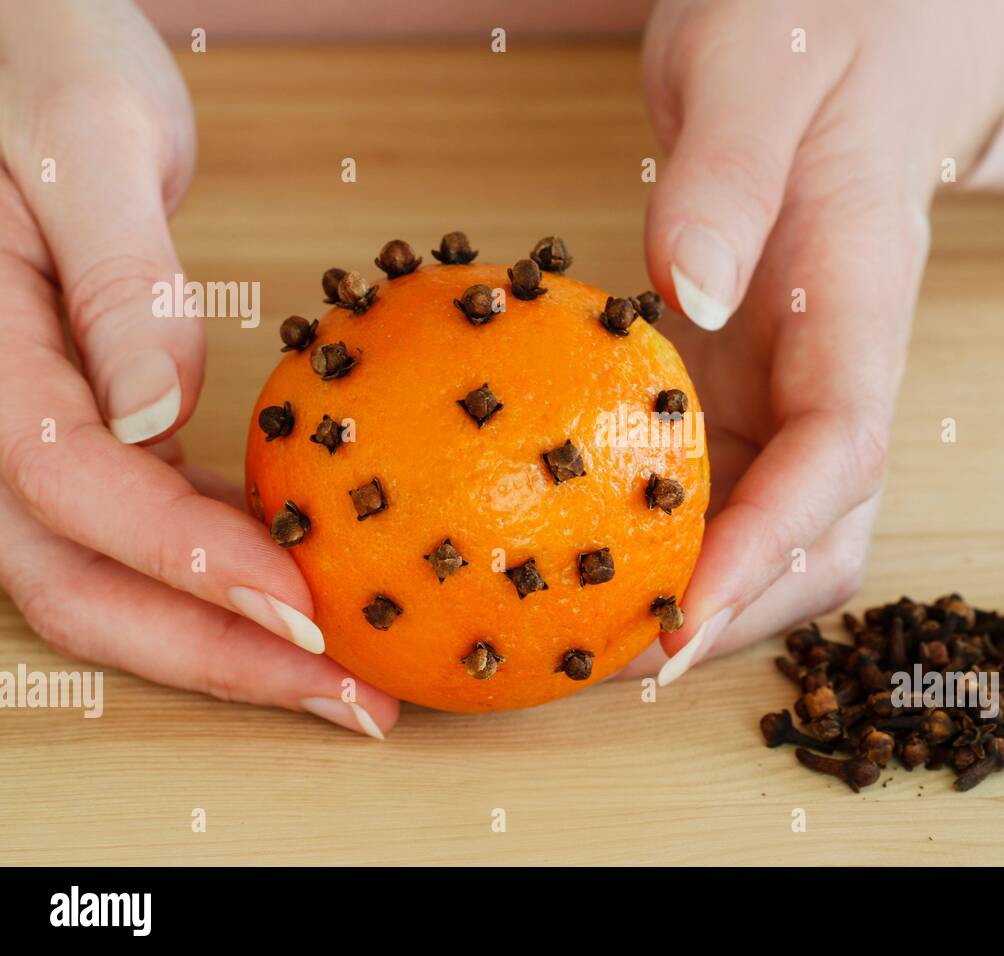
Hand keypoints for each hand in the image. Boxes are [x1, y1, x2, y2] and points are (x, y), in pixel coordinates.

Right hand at [0, 1, 397, 736]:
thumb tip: (155, 414)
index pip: (69, 481)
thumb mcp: (85, 146)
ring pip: (96, 576)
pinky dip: (209, 572)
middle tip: (347, 696)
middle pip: (72, 579)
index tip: (300, 605)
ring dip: (217, 636)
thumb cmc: (35, 63)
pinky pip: (125, 527)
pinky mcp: (64, 426)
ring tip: (341, 676)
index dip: (184, 556)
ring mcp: (12, 429)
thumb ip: (118, 284)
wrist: (14, 49)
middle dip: (213, 651)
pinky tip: (293, 584)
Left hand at [627, 0, 1003, 682]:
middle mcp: (836, 368)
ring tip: (592, 632)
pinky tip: (585, 555)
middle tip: (616, 657)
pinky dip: (662, 540)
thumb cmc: (812, 36)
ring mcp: (792, 385)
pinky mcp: (744, 385)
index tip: (682, 622)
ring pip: (774, 529)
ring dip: (698, 595)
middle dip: (734, 612)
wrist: (853, 36)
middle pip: (822, 534)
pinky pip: (717, 488)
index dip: (768, 550)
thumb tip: (690, 291)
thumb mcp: (754, 75)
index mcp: (859, 304)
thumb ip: (724, 180)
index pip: (839, 455)